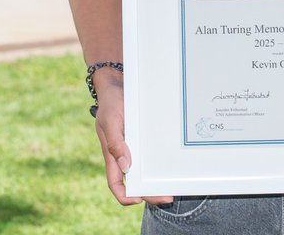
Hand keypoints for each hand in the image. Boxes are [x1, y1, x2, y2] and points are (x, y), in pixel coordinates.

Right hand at [92, 73, 172, 206]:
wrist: (117, 84)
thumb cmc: (111, 102)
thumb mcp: (110, 121)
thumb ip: (115, 144)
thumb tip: (126, 167)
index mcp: (111, 154)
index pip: (115, 183)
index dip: (125, 196)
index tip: (138, 200)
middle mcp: (123, 154)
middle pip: (135, 181)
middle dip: (149, 193)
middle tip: (168, 197)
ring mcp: (133, 146)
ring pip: (144, 170)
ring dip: (156, 181)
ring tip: (173, 186)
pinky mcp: (142, 138)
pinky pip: (150, 155)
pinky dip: (158, 163)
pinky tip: (171, 165)